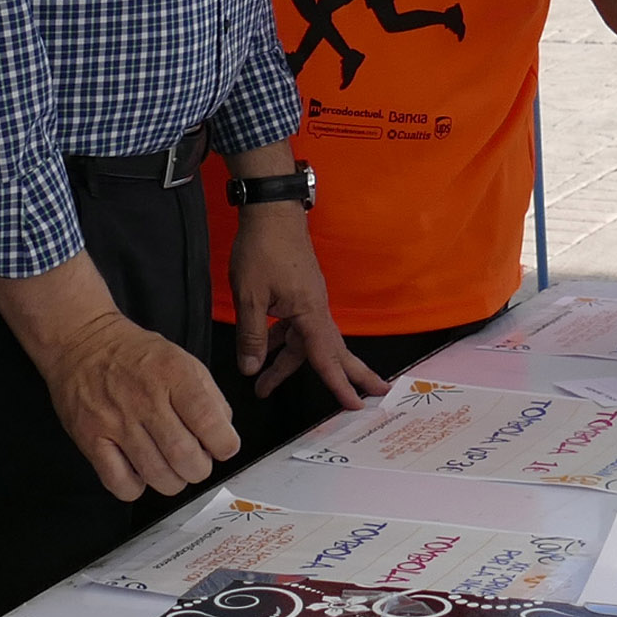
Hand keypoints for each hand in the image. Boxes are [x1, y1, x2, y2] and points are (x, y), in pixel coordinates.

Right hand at [28, 296, 238, 500]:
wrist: (80, 343)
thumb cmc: (135, 355)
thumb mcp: (183, 360)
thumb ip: (210, 397)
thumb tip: (224, 434)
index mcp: (173, 374)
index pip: (210, 422)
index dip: (225, 445)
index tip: (223, 447)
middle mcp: (144, 398)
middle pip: (185, 456)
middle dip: (200, 468)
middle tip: (197, 461)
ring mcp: (115, 421)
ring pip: (156, 475)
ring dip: (173, 481)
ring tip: (171, 468)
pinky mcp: (91, 438)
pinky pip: (120, 483)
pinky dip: (136, 487)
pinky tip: (140, 472)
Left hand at [229, 207, 386, 407]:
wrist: (272, 211)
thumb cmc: (262, 249)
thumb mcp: (250, 296)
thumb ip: (251, 335)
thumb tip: (251, 368)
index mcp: (309, 312)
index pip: (325, 357)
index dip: (339, 384)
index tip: (355, 405)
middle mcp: (316, 309)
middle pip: (333, 351)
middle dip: (346, 377)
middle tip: (367, 400)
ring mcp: (309, 300)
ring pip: (306, 341)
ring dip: (289, 364)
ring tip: (265, 386)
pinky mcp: (300, 292)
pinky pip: (297, 326)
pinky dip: (283, 341)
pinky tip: (265, 348)